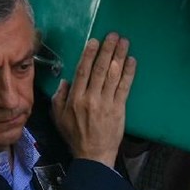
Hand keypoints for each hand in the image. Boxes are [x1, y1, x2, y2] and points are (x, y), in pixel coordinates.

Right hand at [51, 33, 136, 168]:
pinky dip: (129, 73)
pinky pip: (124, 87)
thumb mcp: (58, 117)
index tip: (95, 41)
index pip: (83, 71)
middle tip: (113, 35)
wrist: (93, 155)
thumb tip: (65, 81)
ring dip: (120, 56)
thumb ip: (59, 98)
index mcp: (75, 98)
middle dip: (107, 50)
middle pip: (100, 69)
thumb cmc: (75, 136)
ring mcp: (106, 102)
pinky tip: (132, 61)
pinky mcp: (119, 108)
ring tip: (124, 42)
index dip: (89, 54)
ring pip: (113, 75)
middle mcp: (91, 97)